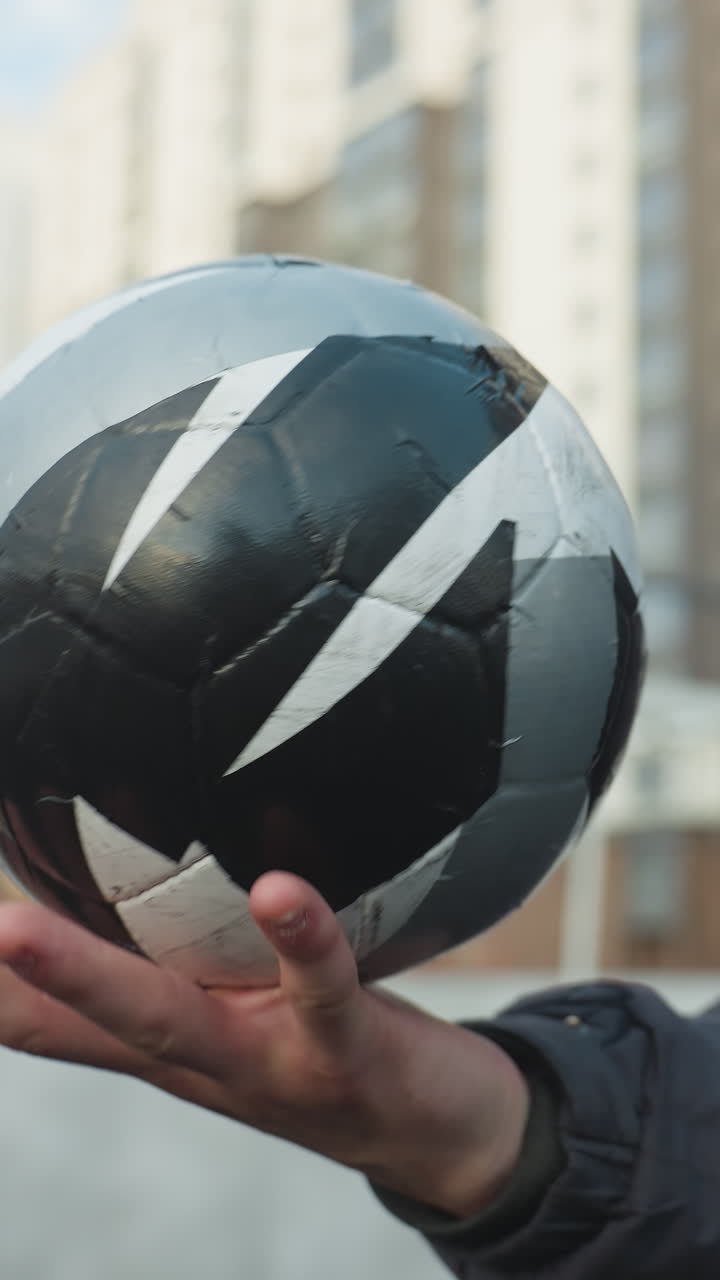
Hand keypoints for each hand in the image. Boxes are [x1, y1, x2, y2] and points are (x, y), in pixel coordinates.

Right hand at [0, 873, 528, 1217]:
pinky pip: (320, 991)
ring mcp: (265, 1063)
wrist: (440, 1132)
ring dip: (89, 976)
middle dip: (7, 980)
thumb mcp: (236, 1003)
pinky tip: (276, 891)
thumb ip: (180, 954)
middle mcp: (197, 1060)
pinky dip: (298, 939)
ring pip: (166, 1020)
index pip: (44, 1020)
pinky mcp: (344, 1051)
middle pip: (79, 1023)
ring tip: (14, 926)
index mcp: (166, 1043)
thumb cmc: (319, 1040)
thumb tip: (131, 871)